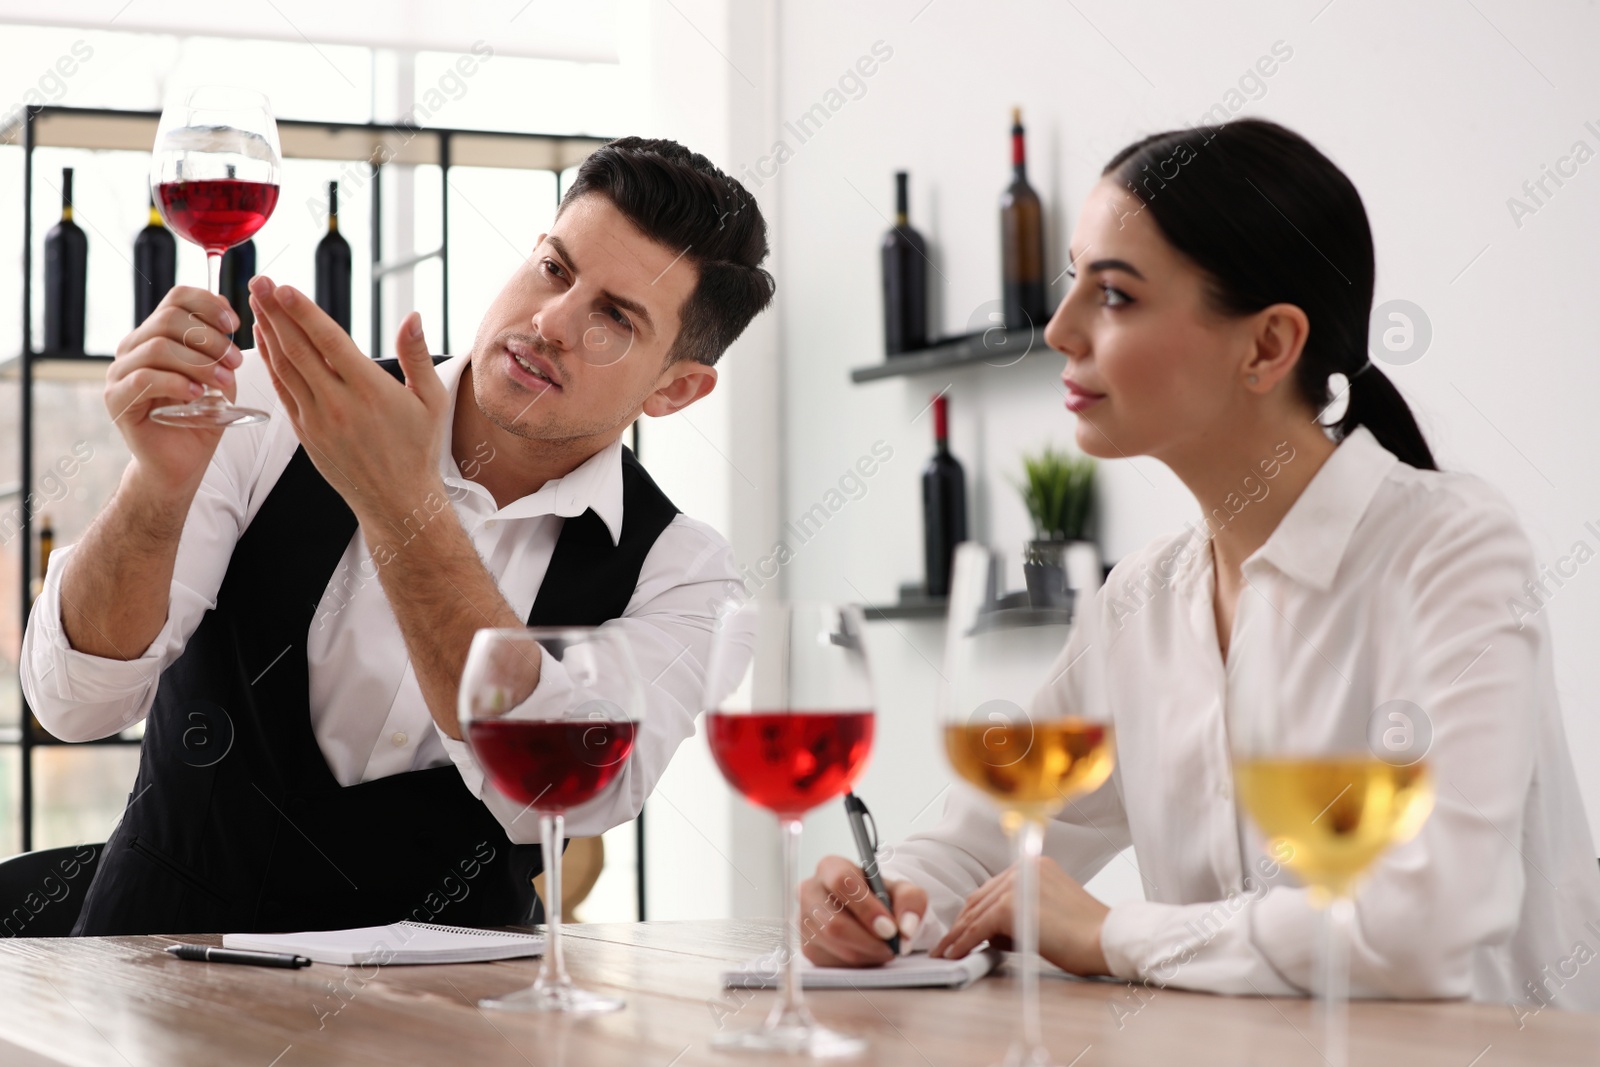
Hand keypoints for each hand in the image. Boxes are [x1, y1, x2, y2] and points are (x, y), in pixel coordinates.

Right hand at [105, 286, 243, 496]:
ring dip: (198, 362)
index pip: (176, 299)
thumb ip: (221, 350)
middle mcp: (134, 348)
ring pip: (157, 347)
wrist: (181, 463)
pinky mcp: (116, 399)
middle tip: (236, 361)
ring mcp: (120, 373)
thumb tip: (227, 315)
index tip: (234, 323)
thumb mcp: (220, 378)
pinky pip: (144, 378)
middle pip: (168, 319)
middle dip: (209, 338)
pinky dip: (176, 382)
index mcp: (157, 335)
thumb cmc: (200, 419)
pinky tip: (198, 394)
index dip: (207, 304)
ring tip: (224, 381)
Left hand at [248, 276, 450, 535]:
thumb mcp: (433, 401)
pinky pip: (282, 391)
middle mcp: (338, 404)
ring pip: (285, 368)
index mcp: (371, 391)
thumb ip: (418, 356)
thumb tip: (412, 316)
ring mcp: (317, 420)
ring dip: (268, 332)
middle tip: (258, 280)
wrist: (397, 501)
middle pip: (299, 349)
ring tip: (255, 301)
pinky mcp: (305, 433)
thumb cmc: (420, 449)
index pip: (330, 341)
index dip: (304, 312)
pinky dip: (270, 363)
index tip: (284, 287)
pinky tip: (264, 341)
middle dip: (275, 311)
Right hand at [798, 855, 926, 966]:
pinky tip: (869, 953)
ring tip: (885, 948)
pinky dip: (858, 962)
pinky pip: (834, 962)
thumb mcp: (902, 890)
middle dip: (868, 940)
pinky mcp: (807, 946)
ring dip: (867, 953)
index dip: (866, 908)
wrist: (868, 912)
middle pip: (833, 922)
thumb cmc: (882, 896)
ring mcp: (804, 920)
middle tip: (892, 947)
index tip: (889, 928)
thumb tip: (906, 928)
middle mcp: (810, 891)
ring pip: (835, 945)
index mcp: (830, 867)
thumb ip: (911, 901)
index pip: (841, 882)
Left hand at [931, 856, 1110, 975]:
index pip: (994, 889)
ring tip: (946, 952)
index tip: (962, 929)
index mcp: (1034, 865)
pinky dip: (964, 942)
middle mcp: (1023, 867)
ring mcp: (1017, 883)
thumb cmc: (1086, 934)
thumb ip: (1021, 911)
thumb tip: (990, 931)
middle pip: (981, 897)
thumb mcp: (1048, 912)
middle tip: (948, 943)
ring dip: (959, 935)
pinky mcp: (1012, 905)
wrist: (1107, 939)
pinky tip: (956, 954)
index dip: (975, 912)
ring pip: (977, 912)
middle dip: (962, 923)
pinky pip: (979, 926)